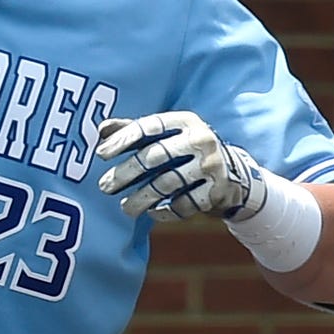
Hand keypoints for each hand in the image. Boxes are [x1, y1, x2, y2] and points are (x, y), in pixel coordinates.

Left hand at [94, 111, 266, 221]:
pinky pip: (186, 204)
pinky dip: (166, 211)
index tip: (101, 154)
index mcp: (185, 121)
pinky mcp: (217, 190)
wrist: (233, 174)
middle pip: (155, 156)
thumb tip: (102, 128)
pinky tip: (152, 213)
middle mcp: (200, 139)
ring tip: (124, 207)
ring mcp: (211, 165)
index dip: (123, 139)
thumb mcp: (165, 134)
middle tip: (105, 185)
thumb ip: (134, 129)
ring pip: (168, 183)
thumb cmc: (184, 150)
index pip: (149, 126)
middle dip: (126, 172)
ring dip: (142, 197)